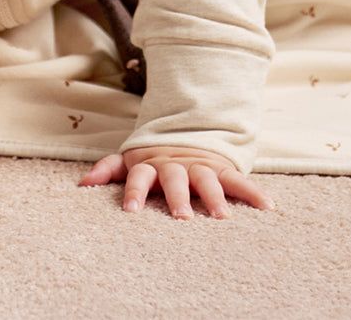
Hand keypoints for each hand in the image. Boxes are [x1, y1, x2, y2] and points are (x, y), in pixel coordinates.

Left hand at [79, 145, 273, 219]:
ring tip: (222, 217)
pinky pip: (238, 179)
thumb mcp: (130, 159)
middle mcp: (175, 165)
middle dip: (178, 197)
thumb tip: (83, 184)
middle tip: (181, 218)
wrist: (187, 132)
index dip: (134, 192)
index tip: (130, 212)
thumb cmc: (154, 158)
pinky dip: (252, 191)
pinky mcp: (221, 168)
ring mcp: (199, 166)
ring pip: (207, 179)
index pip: (139, 176)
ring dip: (214, 197)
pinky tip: (266, 206)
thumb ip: (109, 169)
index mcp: (151, 164)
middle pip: (175, 179)